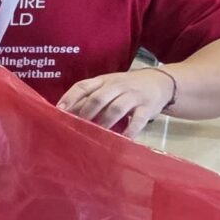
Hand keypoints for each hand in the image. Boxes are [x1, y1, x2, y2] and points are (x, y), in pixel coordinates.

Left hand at [59, 68, 175, 136]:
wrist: (160, 82)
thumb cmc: (125, 87)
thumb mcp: (107, 86)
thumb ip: (89, 97)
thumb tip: (65, 114)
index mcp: (103, 80)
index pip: (83, 86)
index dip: (70, 98)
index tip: (59, 111)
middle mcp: (117, 86)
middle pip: (98, 98)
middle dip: (85, 113)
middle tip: (76, 127)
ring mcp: (133, 96)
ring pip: (116, 108)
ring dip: (104, 122)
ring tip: (95, 134)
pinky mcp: (148, 107)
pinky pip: (138, 120)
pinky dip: (129, 131)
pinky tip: (121, 139)